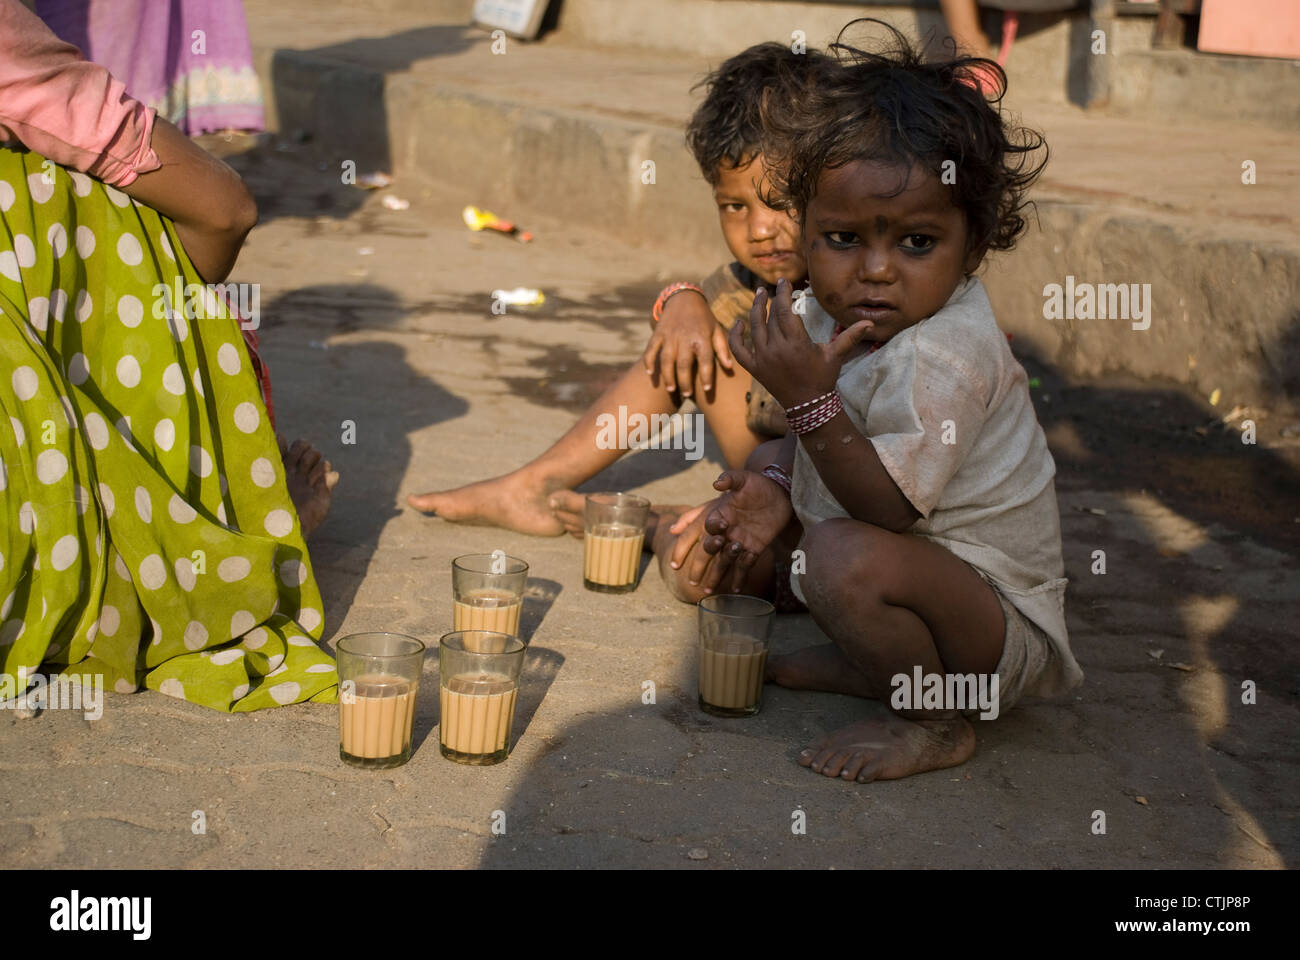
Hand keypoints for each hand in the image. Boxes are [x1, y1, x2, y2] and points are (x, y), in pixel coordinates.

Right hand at [643, 291, 732, 397]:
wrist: (684, 298)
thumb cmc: (704, 319)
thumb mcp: (716, 330)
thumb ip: (722, 349)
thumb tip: (729, 367)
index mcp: (702, 338)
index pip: (705, 360)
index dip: (706, 376)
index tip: (707, 390)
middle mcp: (685, 337)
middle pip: (684, 364)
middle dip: (685, 381)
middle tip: (686, 394)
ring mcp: (669, 336)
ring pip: (667, 359)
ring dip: (667, 376)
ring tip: (671, 389)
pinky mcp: (658, 333)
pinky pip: (651, 350)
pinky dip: (649, 362)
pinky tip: (650, 374)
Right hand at [689, 470, 792, 593]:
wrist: (780, 493)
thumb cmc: (758, 485)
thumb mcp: (744, 478)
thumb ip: (731, 479)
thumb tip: (717, 483)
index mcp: (719, 515)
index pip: (700, 529)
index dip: (694, 540)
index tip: (700, 542)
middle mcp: (725, 531)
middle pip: (707, 550)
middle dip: (699, 564)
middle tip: (692, 578)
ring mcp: (739, 541)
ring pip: (723, 561)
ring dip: (716, 575)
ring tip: (708, 590)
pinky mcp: (754, 548)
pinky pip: (745, 566)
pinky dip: (740, 578)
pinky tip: (736, 590)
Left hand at [729, 279, 873, 409]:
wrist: (808, 405)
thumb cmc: (823, 378)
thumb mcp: (835, 356)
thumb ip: (849, 337)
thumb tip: (869, 322)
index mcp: (795, 343)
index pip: (785, 311)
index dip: (783, 294)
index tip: (783, 282)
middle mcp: (776, 349)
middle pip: (770, 317)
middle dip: (771, 299)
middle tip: (772, 287)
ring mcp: (763, 359)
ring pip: (754, 328)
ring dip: (755, 309)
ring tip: (758, 295)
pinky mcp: (755, 368)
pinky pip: (739, 350)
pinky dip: (736, 336)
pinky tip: (738, 323)